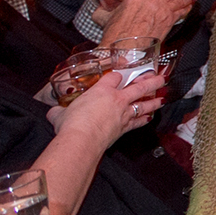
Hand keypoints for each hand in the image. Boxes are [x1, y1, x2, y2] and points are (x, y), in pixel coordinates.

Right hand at [50, 69, 164, 145]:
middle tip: (161, 77)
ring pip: (144, 103)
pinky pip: (138, 121)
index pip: (114, 77)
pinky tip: (149, 118)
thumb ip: (58, 111)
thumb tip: (53, 113)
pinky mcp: (124, 128)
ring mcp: (123, 114)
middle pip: (139, 86)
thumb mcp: (60, 114)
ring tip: (162, 97)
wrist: (82, 140)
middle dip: (152, 80)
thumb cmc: (71, 124)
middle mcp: (117, 99)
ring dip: (155, 100)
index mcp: (101, 90)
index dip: (117, 75)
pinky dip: (144, 119)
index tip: (119, 75)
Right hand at [100, 0, 193, 42]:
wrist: (126, 50)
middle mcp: (152, 1)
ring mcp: (162, 10)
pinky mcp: (169, 21)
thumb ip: (112, 9)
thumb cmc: (116, 36)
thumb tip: (103, 10)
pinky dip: (186, 8)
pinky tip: (188, 7)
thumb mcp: (110, 17)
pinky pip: (182, 11)